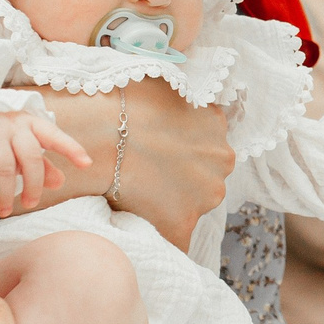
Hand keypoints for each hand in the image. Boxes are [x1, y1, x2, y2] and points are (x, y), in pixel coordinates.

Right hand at [0, 109, 88, 217]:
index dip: (71, 148)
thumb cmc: (4, 139)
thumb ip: (43, 166)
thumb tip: (59, 182)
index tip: (86, 163)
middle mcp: (12, 125)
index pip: (54, 136)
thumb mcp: (26, 148)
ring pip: (4, 168)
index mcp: (32, 124)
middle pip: (30, 157)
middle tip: (31, 203)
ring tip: (5, 211)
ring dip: (6, 194)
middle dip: (33, 185)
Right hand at [40, 77, 233, 247]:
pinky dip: (161, 233)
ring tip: (137, 194)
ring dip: (171, 204)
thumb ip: (179, 98)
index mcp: (217, 127)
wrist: (103, 134)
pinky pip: (176, 239)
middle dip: (181, 178)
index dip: (181, 151)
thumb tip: (170, 100)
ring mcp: (205, 197)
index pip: (206, 146)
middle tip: (147, 173)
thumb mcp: (165, 84)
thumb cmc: (125, 103)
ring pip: (191, 206)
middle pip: (205, 176)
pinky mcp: (183, 225)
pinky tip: (140, 224)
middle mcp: (220, 163)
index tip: (159, 152)